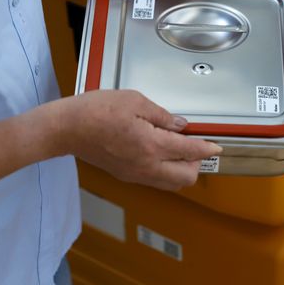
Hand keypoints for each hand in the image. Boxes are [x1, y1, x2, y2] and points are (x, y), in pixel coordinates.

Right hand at [54, 90, 221, 189]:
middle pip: (185, 178)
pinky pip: (154, 180)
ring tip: (179, 150)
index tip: (216, 146)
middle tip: (195, 146)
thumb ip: (162, 115)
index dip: (206, 149)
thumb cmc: (96, 111)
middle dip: (196, 163)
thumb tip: (179, 125)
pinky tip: (159, 153)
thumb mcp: (135, 101)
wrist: (67, 129)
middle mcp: (146, 166)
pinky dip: (165, 171)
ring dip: (181, 170)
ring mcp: (135, 174)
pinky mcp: (126, 175)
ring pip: (170, 183)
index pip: (189, 152)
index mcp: (151, 145)